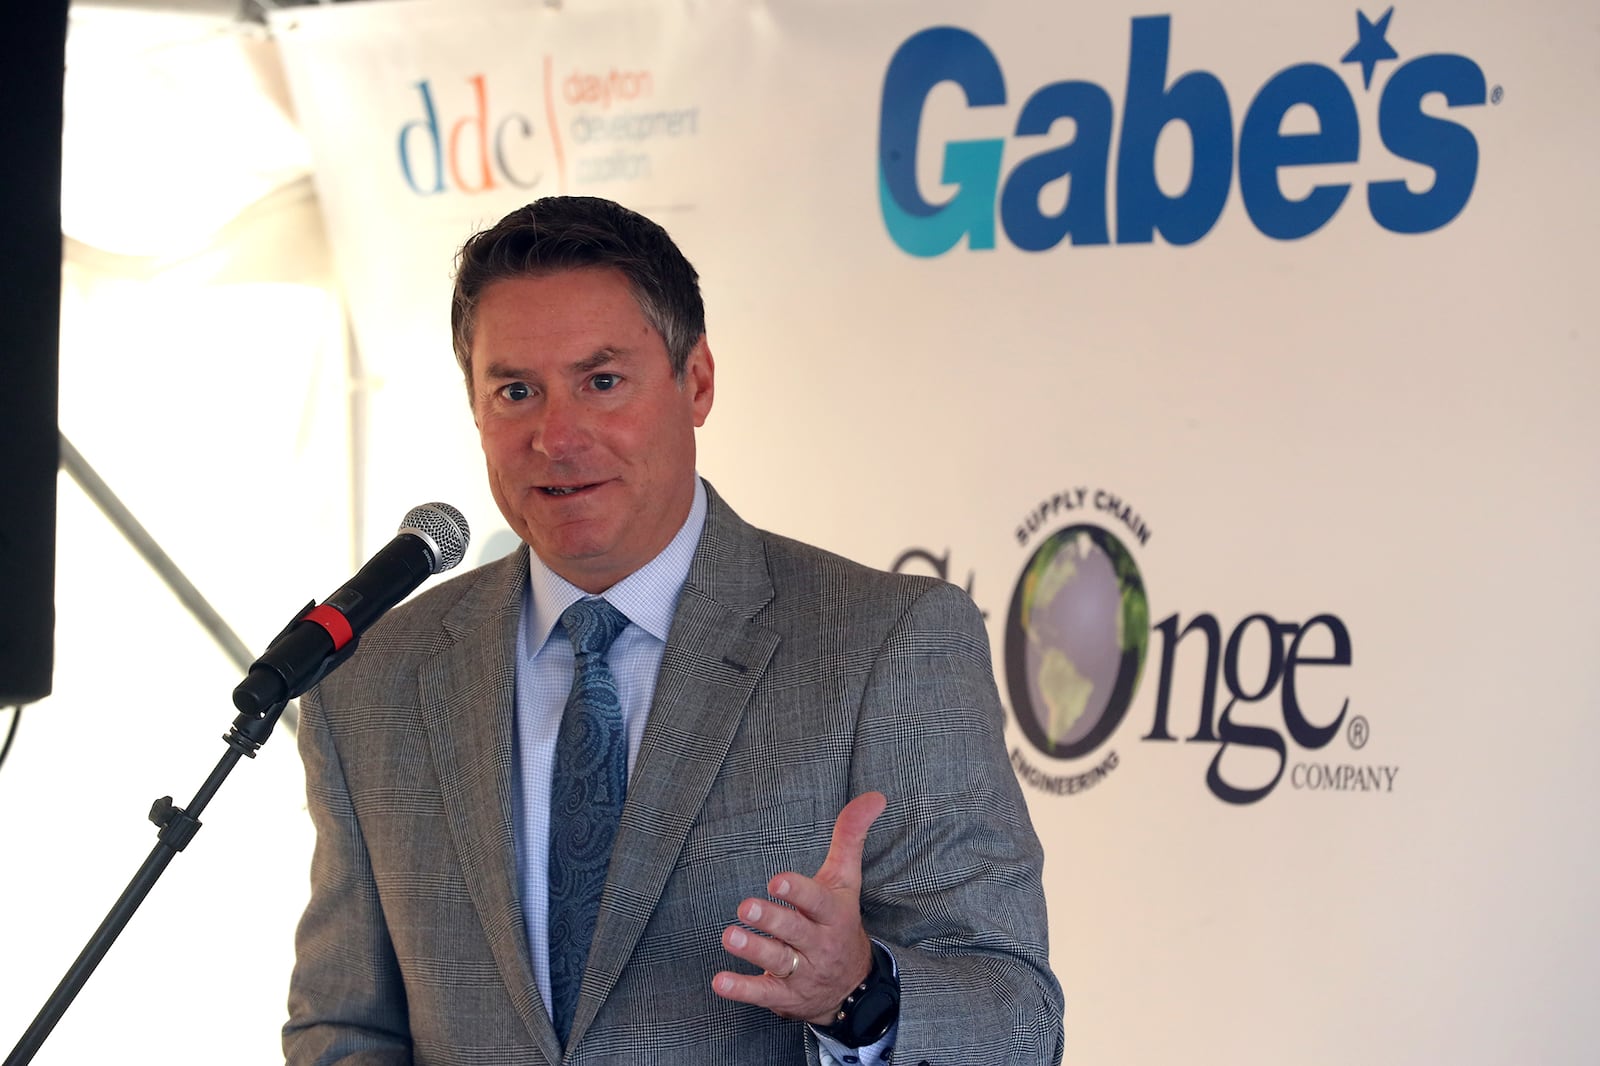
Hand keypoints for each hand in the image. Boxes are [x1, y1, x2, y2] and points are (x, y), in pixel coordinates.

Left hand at [712, 791, 887, 1025]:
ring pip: (777, 961)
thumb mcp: (846, 879)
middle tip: (745, 906)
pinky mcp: (785, 996)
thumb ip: (851, 836)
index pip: (817, 902)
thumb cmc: (839, 919)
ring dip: (752, 950)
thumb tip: (875, 796)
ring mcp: (802, 972)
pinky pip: (763, 993)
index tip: (777, 880)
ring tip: (729, 936)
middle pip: (794, 931)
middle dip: (770, 920)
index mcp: (833, 914)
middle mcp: (819, 944)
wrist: (852, 986)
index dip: (798, 892)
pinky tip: (720, 981)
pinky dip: (741, 989)